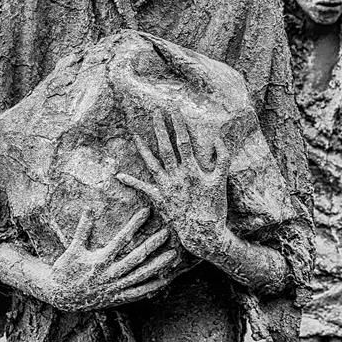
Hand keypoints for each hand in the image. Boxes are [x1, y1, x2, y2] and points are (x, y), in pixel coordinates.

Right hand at [47, 205, 176, 310]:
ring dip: (159, 266)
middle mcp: (110, 274)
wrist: (60, 297)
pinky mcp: (117, 298)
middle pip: (136, 257)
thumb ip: (83, 228)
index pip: (121, 239)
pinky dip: (152, 287)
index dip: (135, 224)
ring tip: (173, 256)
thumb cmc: (65, 270)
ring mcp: (115, 288)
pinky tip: (165, 280)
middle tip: (167, 233)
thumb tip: (89, 208)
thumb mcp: (73, 249)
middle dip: (153, 244)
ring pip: (141, 276)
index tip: (147, 212)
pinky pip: (138, 293)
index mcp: (100, 260)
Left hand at [116, 110, 229, 260]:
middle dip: (160, 128)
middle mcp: (176, 176)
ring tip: (135, 134)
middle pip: (166, 147)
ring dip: (143, 148)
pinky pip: (143, 188)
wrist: (203, 233)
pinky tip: (119, 175)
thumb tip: (218, 139)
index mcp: (191, 170)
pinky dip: (131, 181)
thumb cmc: (214, 208)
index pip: (183, 141)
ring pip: (152, 163)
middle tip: (154, 112)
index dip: (178, 124)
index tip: (173, 109)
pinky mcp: (159, 199)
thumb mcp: (221, 182)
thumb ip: (222, 158)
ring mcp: (166, 187)